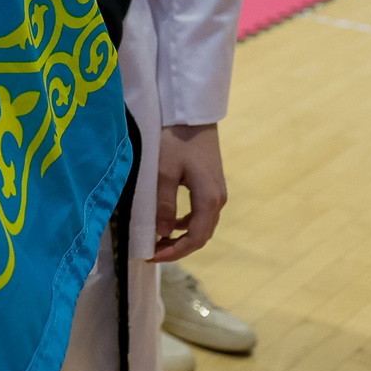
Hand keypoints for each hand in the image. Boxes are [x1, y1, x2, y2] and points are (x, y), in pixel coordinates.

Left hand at [152, 122, 225, 261]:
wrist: (191, 114)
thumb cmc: (175, 140)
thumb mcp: (164, 171)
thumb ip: (164, 204)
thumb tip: (162, 234)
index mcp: (209, 199)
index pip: (195, 238)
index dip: (175, 252)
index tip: (152, 256)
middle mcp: (218, 199)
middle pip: (201, 235)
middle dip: (177, 247)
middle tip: (152, 251)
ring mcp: (217, 191)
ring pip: (201, 224)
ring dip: (181, 236)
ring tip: (157, 240)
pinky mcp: (211, 183)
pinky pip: (200, 212)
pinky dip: (185, 222)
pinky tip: (169, 221)